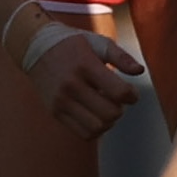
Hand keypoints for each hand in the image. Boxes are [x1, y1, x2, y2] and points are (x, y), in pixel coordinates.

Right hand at [25, 26, 147, 138]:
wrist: (35, 48)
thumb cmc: (73, 45)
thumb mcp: (98, 42)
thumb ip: (121, 57)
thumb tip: (140, 71)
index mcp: (86, 65)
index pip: (119, 92)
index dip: (132, 96)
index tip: (131, 92)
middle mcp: (72, 85)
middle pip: (110, 114)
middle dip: (120, 109)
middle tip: (116, 100)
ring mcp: (61, 101)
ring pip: (97, 128)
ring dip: (108, 121)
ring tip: (104, 107)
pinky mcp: (55, 112)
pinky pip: (82, 133)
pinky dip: (95, 129)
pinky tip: (94, 114)